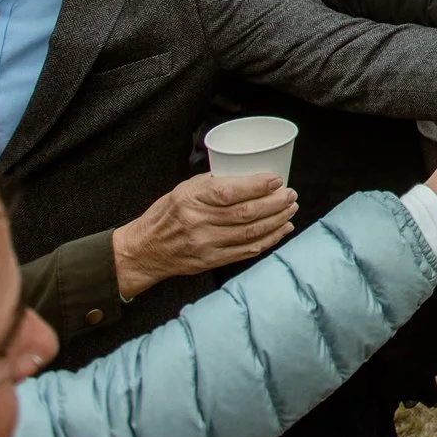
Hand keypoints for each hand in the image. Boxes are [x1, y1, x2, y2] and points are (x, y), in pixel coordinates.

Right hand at [111, 172, 297, 297]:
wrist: (145, 249)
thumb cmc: (168, 213)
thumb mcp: (185, 189)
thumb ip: (215, 183)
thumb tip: (251, 175)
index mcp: (191, 199)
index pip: (229, 193)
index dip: (258, 186)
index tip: (277, 180)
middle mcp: (198, 223)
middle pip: (246, 214)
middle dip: (275, 203)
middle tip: (291, 195)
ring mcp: (205, 245)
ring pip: (250, 233)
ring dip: (277, 221)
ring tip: (290, 210)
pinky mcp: (211, 261)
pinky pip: (246, 251)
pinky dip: (268, 240)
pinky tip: (281, 230)